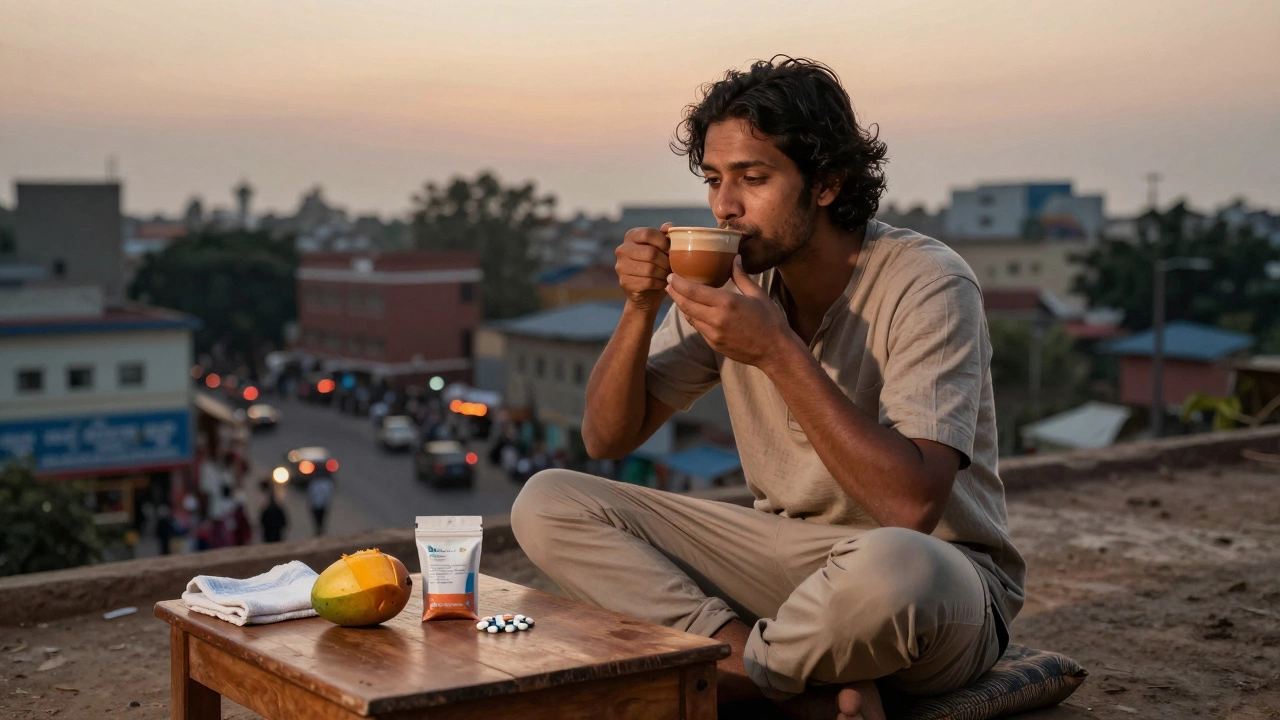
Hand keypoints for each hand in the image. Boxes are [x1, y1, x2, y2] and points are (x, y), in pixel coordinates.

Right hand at [615, 223, 672, 309]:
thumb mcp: (662, 248)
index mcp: (631, 236)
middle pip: (650, 252)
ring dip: (664, 273)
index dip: (663, 242)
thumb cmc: (657, 265)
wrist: (647, 292)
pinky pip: (648, 282)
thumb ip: (665, 235)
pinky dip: (660, 283)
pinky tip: (664, 283)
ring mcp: (621, 267)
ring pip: (650, 269)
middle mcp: (622, 250)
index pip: (647, 233)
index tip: (672, 250)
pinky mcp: (624, 282)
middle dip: (666, 261)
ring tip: (670, 275)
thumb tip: (668, 226)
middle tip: (674, 266)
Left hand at [665, 256, 794, 369]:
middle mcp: (716, 319)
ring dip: (682, 306)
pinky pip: (698, 328)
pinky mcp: (714, 344)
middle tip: (669, 284)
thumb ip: (741, 276)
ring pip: (689, 317)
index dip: (678, 283)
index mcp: (726, 302)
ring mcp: (713, 334)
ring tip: (678, 296)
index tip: (671, 276)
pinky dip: (693, 318)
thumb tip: (734, 258)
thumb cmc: (770, 320)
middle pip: (685, 304)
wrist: (775, 351)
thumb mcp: (757, 294)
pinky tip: (693, 311)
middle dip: (674, 294)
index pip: (693, 291)